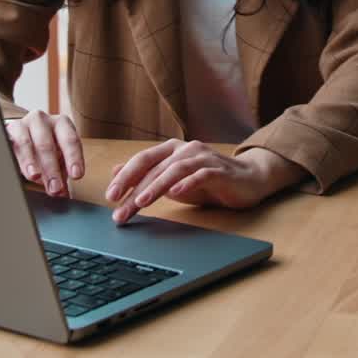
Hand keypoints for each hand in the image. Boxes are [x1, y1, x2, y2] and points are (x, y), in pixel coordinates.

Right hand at [5, 110, 83, 196]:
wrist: (21, 132)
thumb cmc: (45, 146)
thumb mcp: (57, 156)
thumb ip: (61, 173)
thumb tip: (63, 194)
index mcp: (61, 124)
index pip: (70, 140)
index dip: (74, 158)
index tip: (76, 175)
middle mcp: (43, 120)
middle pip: (47, 144)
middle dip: (51, 168)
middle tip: (55, 188)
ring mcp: (23, 124)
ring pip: (26, 143)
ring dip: (30, 162)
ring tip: (35, 177)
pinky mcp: (7, 132)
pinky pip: (8, 143)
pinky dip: (12, 156)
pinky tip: (12, 167)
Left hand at [104, 141, 307, 223]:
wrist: (248, 180)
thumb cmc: (208, 180)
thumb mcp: (172, 179)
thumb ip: (147, 174)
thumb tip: (116, 171)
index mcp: (173, 150)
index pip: (143, 160)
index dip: (126, 176)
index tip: (110, 196)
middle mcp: (187, 149)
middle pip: (155, 167)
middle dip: (135, 188)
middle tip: (118, 207)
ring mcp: (204, 158)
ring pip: (175, 170)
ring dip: (156, 187)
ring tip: (141, 203)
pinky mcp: (220, 171)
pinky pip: (201, 175)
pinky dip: (187, 183)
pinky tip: (176, 194)